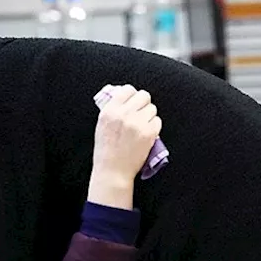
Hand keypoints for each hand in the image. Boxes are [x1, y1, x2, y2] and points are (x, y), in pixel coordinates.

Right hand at [88, 85, 161, 208]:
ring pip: (152, 108)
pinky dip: (154, 126)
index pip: (128, 90)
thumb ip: (113, 110)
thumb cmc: (106, 150)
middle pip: (144, 96)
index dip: (132, 95)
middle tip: (140, 113)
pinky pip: (158, 121)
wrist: (113, 171)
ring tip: (142, 126)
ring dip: (149, 116)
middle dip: (143, 104)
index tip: (133, 102)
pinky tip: (146, 133)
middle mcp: (124, 114)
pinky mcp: (149, 133)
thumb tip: (125, 97)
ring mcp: (137, 124)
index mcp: (110, 111)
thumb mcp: (102, 125)